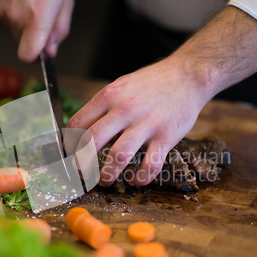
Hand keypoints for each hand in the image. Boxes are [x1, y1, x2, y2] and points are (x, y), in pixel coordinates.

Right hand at [0, 0, 73, 61]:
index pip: (27, 54)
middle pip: (23, 42)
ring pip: (13, 28)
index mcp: (38, 17)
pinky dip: (9, 9)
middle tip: (40, 12)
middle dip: (32, 34)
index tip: (40, 52)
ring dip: (21, 19)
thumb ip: (59, 30)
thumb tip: (50, 51)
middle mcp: (16, 16)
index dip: (34, 56)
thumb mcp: (64, 2)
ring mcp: (0, 10)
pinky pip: (2, 16)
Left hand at [67, 53, 212, 186]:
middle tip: (80, 174)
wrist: (187, 75)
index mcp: (110, 95)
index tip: (70, 154)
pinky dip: (140, 178)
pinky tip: (135, 180)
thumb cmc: (152, 83)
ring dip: (107, 174)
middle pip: (92, 141)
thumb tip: (83, 131)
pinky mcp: (166, 136)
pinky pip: (150, 164)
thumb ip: (104, 106)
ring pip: (118, 156)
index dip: (69, 143)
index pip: (78, 123)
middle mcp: (125, 109)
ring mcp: (146, 123)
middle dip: (81, 163)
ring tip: (104, 181)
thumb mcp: (121, 86)